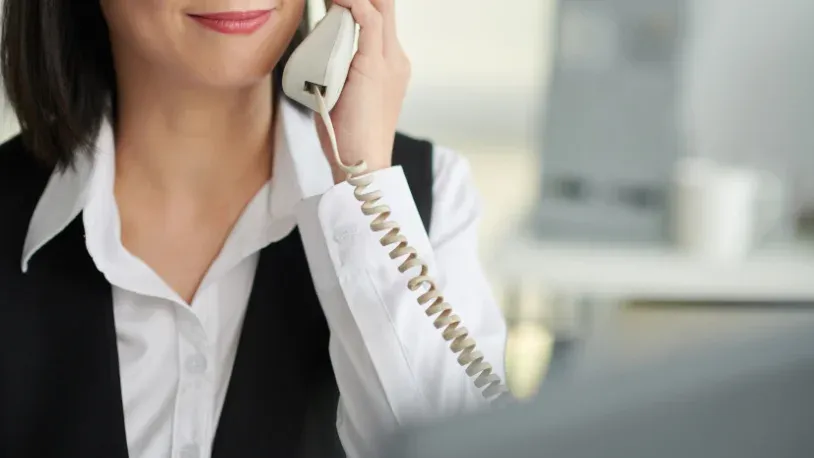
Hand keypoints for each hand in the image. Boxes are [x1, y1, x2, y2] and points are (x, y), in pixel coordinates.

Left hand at [314, 0, 410, 183]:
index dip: (360, 2)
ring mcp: (389, 62)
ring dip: (350, 0)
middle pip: (385, 6)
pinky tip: (336, 2)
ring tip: (329, 2)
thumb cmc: (349, 137)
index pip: (380, 18)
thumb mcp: (342, 94)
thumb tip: (318, 56)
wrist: (363, 165)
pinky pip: (369, 20)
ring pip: (379, 7)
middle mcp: (395, 59)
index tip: (335, 3)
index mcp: (390, 66)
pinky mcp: (375, 67)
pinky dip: (352, 4)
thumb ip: (337, 70)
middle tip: (333, 0)